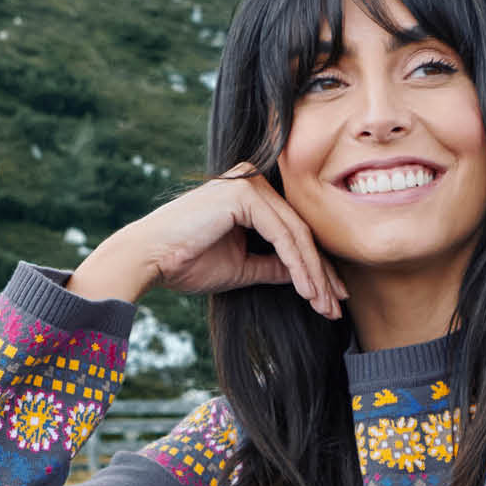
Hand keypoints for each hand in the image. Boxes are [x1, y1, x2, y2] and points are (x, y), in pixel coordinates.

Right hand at [74, 164, 348, 320]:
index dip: (315, 266)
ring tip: (323, 305)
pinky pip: (282, 235)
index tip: (331, 298)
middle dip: (321, 273)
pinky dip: (297, 265)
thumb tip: (304, 276)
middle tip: (336, 306)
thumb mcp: (242, 267)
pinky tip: (306, 290)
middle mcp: (252, 180)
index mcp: (250, 194)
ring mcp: (248, 183)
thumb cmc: (186, 262)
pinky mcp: (244, 194)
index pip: (293, 231)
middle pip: (300, 230)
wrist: (150, 258)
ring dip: (313, 274)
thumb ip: (274, 266)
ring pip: (296, 234)